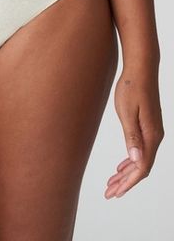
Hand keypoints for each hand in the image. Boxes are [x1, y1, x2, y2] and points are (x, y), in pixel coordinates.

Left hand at [105, 66, 163, 198]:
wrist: (140, 70)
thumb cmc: (131, 87)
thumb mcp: (127, 111)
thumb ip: (132, 136)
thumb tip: (135, 160)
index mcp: (150, 135)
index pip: (141, 167)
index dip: (128, 183)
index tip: (115, 193)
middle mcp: (154, 137)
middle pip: (141, 168)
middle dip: (125, 183)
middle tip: (109, 193)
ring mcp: (152, 132)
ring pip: (140, 160)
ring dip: (126, 174)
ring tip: (111, 183)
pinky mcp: (147, 127)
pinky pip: (140, 150)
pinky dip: (130, 162)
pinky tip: (120, 166)